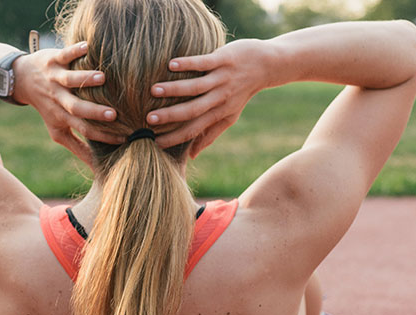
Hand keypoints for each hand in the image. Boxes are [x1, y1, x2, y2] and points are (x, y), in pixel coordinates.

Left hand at [14, 41, 122, 164]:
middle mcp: (59, 99)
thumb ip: (78, 148)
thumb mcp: (58, 130)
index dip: (103, 136)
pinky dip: (74, 51)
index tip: (126, 137)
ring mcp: (56, 78)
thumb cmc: (47, 107)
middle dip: (93, 112)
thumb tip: (99, 169)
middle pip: (75, 108)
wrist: (22, 79)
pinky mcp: (53, 59)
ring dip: (85, 80)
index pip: (85, 130)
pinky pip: (64, 55)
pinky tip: (88, 48)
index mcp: (63, 117)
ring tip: (103, 78)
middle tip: (114, 115)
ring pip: (70, 80)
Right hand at [148, 39, 266, 157]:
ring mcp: (222, 78)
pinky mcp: (224, 59)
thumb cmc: (242, 92)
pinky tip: (170, 65)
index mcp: (219, 113)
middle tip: (149, 119)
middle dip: (170, 115)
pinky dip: (188, 64)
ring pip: (196, 86)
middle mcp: (220, 98)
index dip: (175, 137)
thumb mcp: (229, 116)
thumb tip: (192, 155)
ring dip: (175, 89)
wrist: (266, 65)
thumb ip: (210, 134)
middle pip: (193, 110)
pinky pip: (204, 62)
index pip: (194, 129)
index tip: (154, 142)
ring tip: (153, 90)